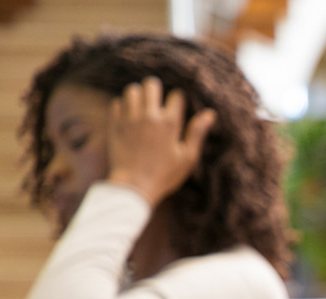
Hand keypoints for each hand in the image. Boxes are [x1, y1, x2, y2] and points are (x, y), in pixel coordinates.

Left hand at [105, 76, 216, 206]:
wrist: (133, 187)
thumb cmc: (164, 175)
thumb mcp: (187, 157)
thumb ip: (197, 133)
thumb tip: (210, 113)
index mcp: (170, 123)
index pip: (176, 95)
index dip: (178, 100)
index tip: (177, 109)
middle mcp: (149, 116)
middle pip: (152, 85)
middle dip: (156, 90)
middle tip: (157, 101)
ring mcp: (130, 119)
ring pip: (132, 90)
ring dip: (138, 95)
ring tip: (141, 106)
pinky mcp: (115, 124)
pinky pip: (116, 103)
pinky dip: (123, 106)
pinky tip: (128, 116)